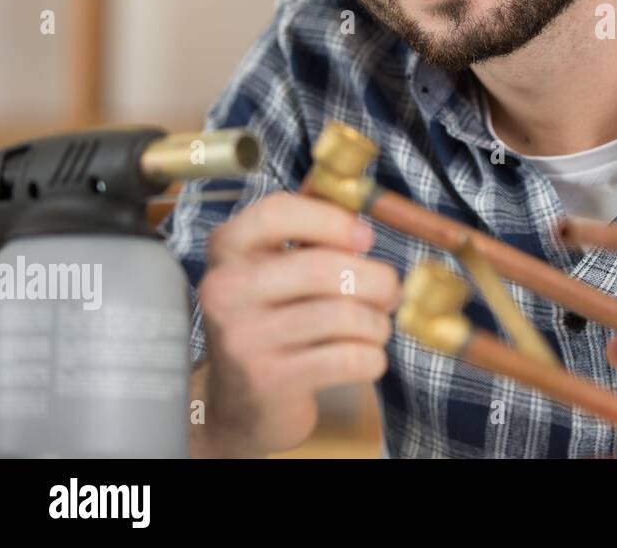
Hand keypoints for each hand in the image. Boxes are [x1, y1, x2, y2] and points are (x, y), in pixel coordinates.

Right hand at [196, 192, 402, 455]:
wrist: (240, 403)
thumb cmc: (275, 320)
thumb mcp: (278, 270)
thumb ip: (314, 237)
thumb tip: (362, 220)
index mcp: (228, 249)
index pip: (276, 213)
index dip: (332, 220)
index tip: (366, 238)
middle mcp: (226, 291)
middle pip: (324, 268)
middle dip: (377, 280)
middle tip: (390, 292)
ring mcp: (244, 338)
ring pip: (345, 316)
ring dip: (378, 323)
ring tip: (375, 327)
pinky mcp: (269, 380)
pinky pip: (350, 358)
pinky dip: (373, 357)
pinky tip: (364, 357)